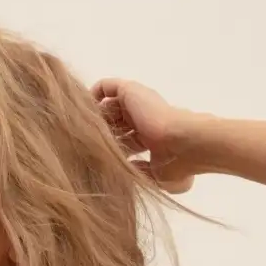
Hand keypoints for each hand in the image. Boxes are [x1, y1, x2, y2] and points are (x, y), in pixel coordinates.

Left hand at [91, 78, 198, 194]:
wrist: (184, 145)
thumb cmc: (176, 164)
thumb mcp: (159, 178)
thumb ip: (141, 174)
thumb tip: (125, 173)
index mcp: (152, 138)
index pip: (127, 141)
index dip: (113, 151)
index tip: (100, 163)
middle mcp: (145, 119)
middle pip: (116, 124)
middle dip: (102, 136)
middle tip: (86, 150)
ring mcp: (138, 104)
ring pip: (109, 107)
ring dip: (96, 119)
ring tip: (80, 133)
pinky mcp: (130, 92)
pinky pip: (107, 87)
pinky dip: (94, 94)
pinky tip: (84, 110)